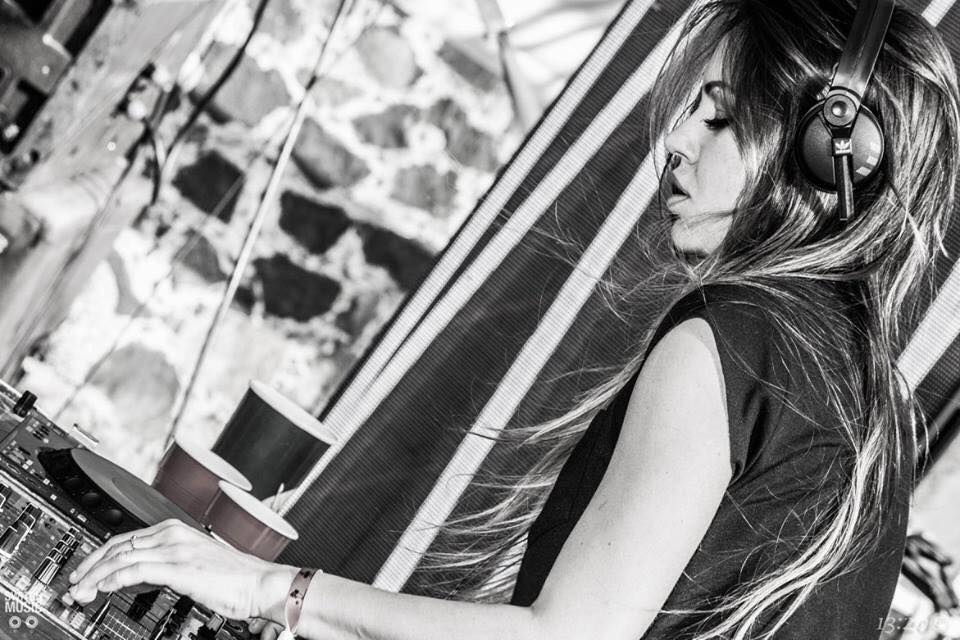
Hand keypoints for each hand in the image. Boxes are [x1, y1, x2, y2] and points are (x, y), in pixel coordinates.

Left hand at [66, 518, 296, 620]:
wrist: (261, 583)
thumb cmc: (236, 578)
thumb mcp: (194, 565)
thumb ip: (165, 564)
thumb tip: (138, 576)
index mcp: (176, 530)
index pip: (126, 538)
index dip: (100, 555)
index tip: (85, 571)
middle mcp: (173, 535)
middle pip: (118, 545)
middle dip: (90, 565)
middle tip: (73, 583)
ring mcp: (175, 549)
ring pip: (121, 557)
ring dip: (94, 575)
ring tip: (80, 591)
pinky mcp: (179, 567)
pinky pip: (135, 570)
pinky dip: (112, 579)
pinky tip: (102, 588)